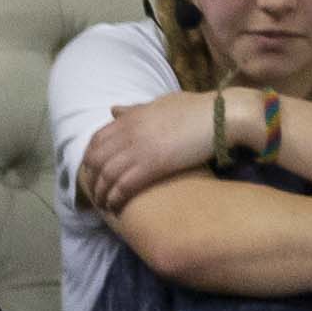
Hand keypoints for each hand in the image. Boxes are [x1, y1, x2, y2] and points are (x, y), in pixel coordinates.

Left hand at [77, 89, 238, 215]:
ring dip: (101, 193)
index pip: (97, 138)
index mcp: (132, 116)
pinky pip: (123, 185)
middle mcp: (130, 131)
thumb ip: (136, 109)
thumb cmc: (196, 109)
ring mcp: (140, 148)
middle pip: (96, 159)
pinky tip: (115, 207)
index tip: (93, 172)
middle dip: (92, 178)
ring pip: (106, 175)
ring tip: (104, 205)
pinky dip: (115, 198)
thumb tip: (114, 110)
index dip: (91, 158)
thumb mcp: (160, 103)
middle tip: (96, 193)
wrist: (220, 116)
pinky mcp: (153, 164)